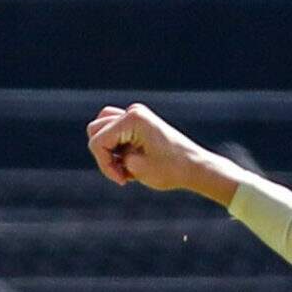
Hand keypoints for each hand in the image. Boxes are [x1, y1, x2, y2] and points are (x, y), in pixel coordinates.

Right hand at [85, 103, 243, 203]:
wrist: (195, 167)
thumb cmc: (170, 170)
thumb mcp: (135, 168)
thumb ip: (112, 157)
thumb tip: (100, 145)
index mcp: (133, 119)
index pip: (98, 141)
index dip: (104, 164)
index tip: (121, 180)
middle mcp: (133, 111)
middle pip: (96, 130)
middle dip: (104, 155)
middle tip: (122, 173)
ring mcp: (136, 114)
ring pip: (102, 128)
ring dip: (108, 150)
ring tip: (126, 167)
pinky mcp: (139, 122)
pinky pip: (115, 131)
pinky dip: (116, 147)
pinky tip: (131, 162)